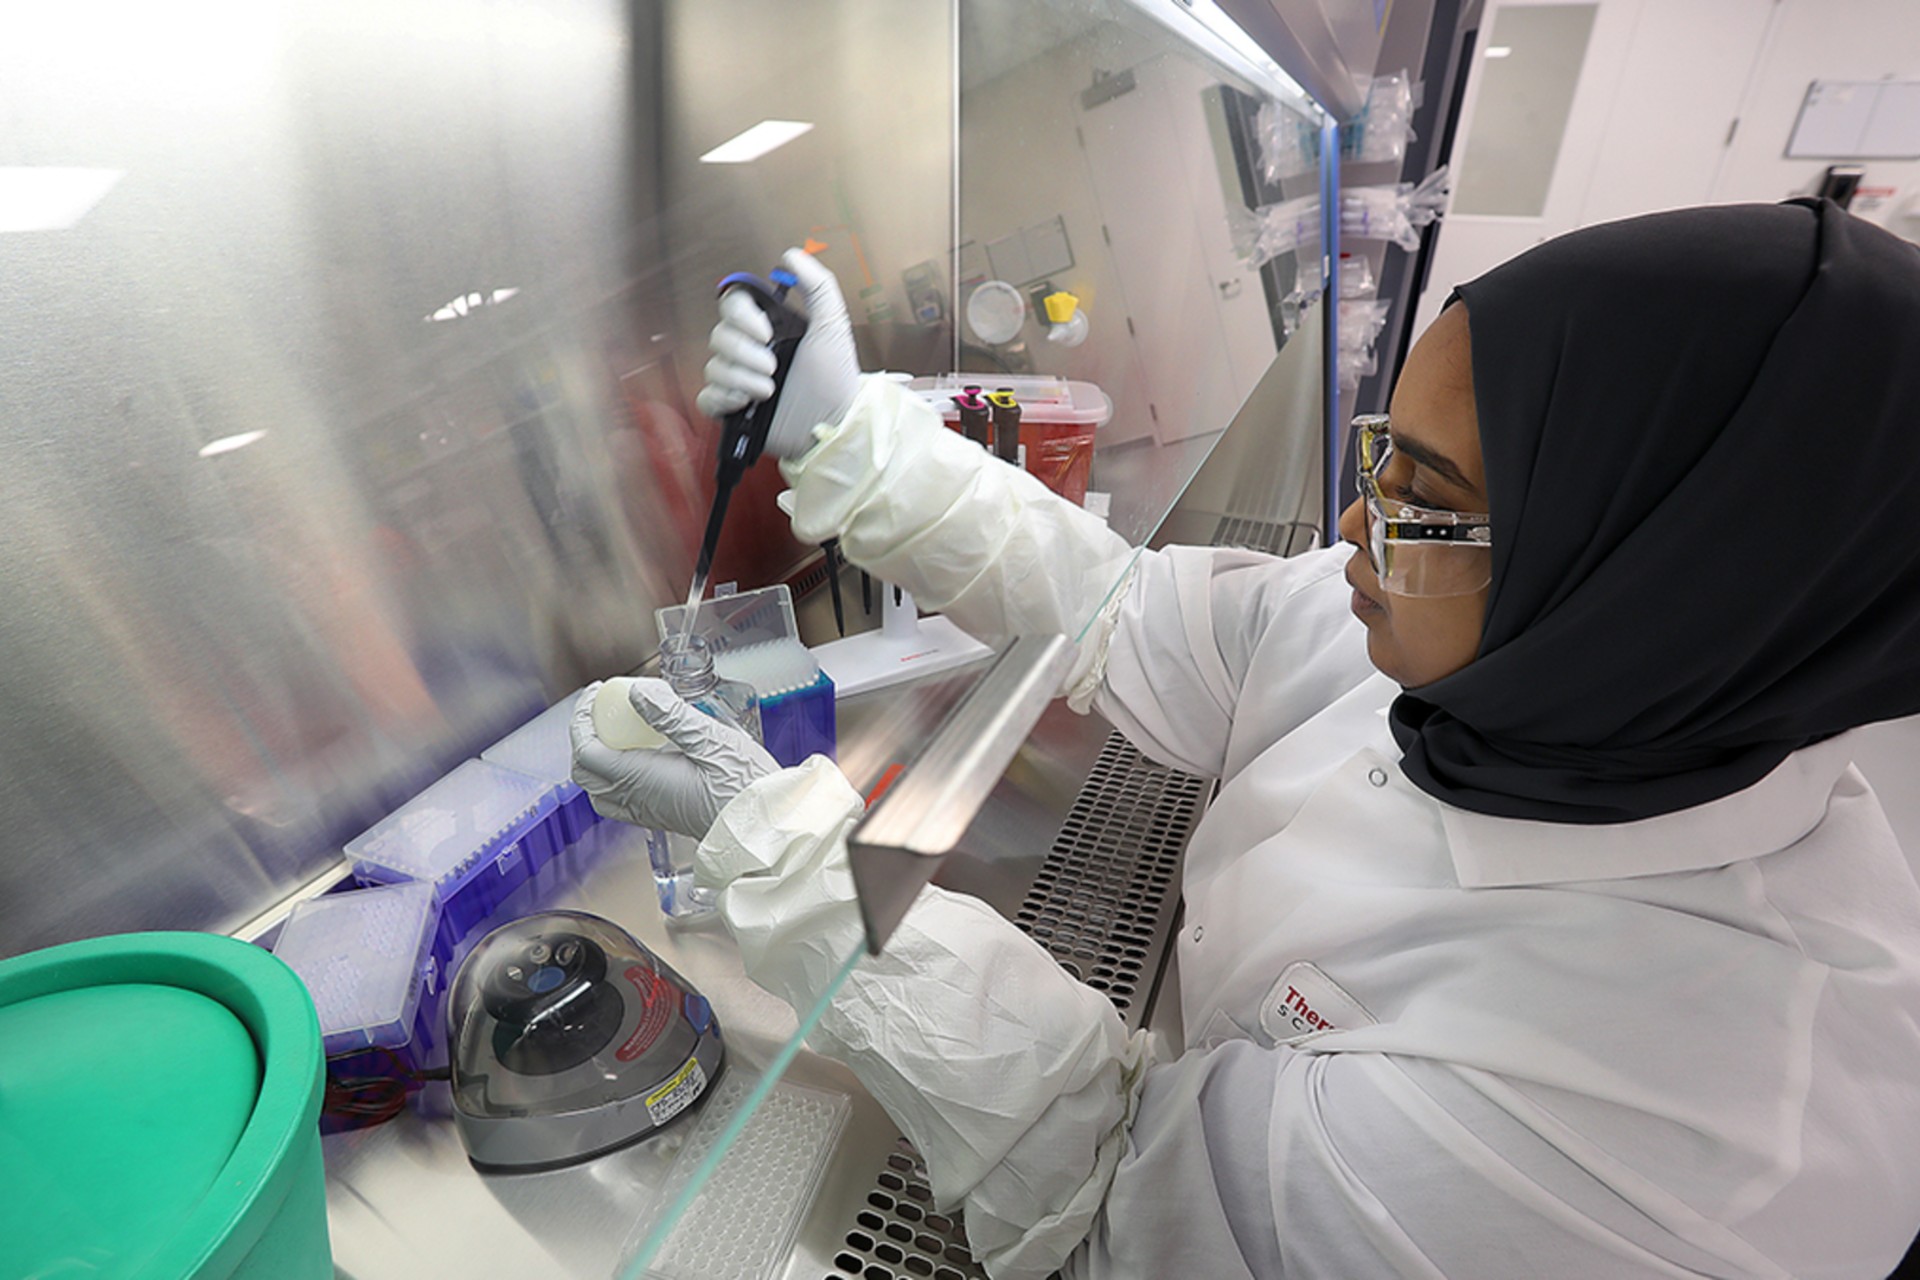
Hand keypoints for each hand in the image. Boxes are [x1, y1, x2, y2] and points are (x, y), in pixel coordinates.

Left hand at [569, 678, 777, 838]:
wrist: (765, 829)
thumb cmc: (745, 789)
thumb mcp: (711, 739)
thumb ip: (670, 715)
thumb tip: (637, 694)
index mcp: (641, 780)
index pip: (588, 751)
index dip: (583, 719)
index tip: (596, 693)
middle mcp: (638, 800)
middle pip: (586, 773)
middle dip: (586, 736)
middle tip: (603, 709)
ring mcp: (648, 812)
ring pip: (601, 790)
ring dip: (599, 759)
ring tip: (618, 731)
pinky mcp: (662, 816)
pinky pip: (621, 799)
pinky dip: (616, 775)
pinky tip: (641, 756)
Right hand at [695, 247, 860, 458]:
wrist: (832, 426)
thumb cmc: (835, 380)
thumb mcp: (833, 327)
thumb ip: (818, 286)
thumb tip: (793, 254)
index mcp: (770, 329)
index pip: (733, 305)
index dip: (741, 316)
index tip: (765, 330)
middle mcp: (751, 352)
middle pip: (719, 335)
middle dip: (745, 352)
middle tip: (774, 366)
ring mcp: (740, 380)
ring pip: (714, 366)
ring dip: (742, 377)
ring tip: (770, 390)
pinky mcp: (732, 408)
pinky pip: (707, 396)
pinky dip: (722, 397)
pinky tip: (745, 402)